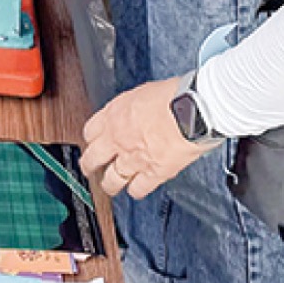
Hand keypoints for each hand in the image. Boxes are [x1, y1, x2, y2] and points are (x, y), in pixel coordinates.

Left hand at [81, 77, 210, 199]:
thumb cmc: (176, 94)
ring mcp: (134, 158)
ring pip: (111, 179)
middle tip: (90, 167)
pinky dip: (135, 191)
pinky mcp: (153, 174)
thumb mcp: (144, 92)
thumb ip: (133, 108)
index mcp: (115, 114)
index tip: (94, 141)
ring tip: (110, 185)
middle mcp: (118, 138)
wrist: (193, 109)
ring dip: (109, 184)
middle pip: (92, 158)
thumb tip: (135, 113)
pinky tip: (136, 190)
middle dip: (89, 165)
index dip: (92, 139)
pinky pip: (137, 189)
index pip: (90, 132)